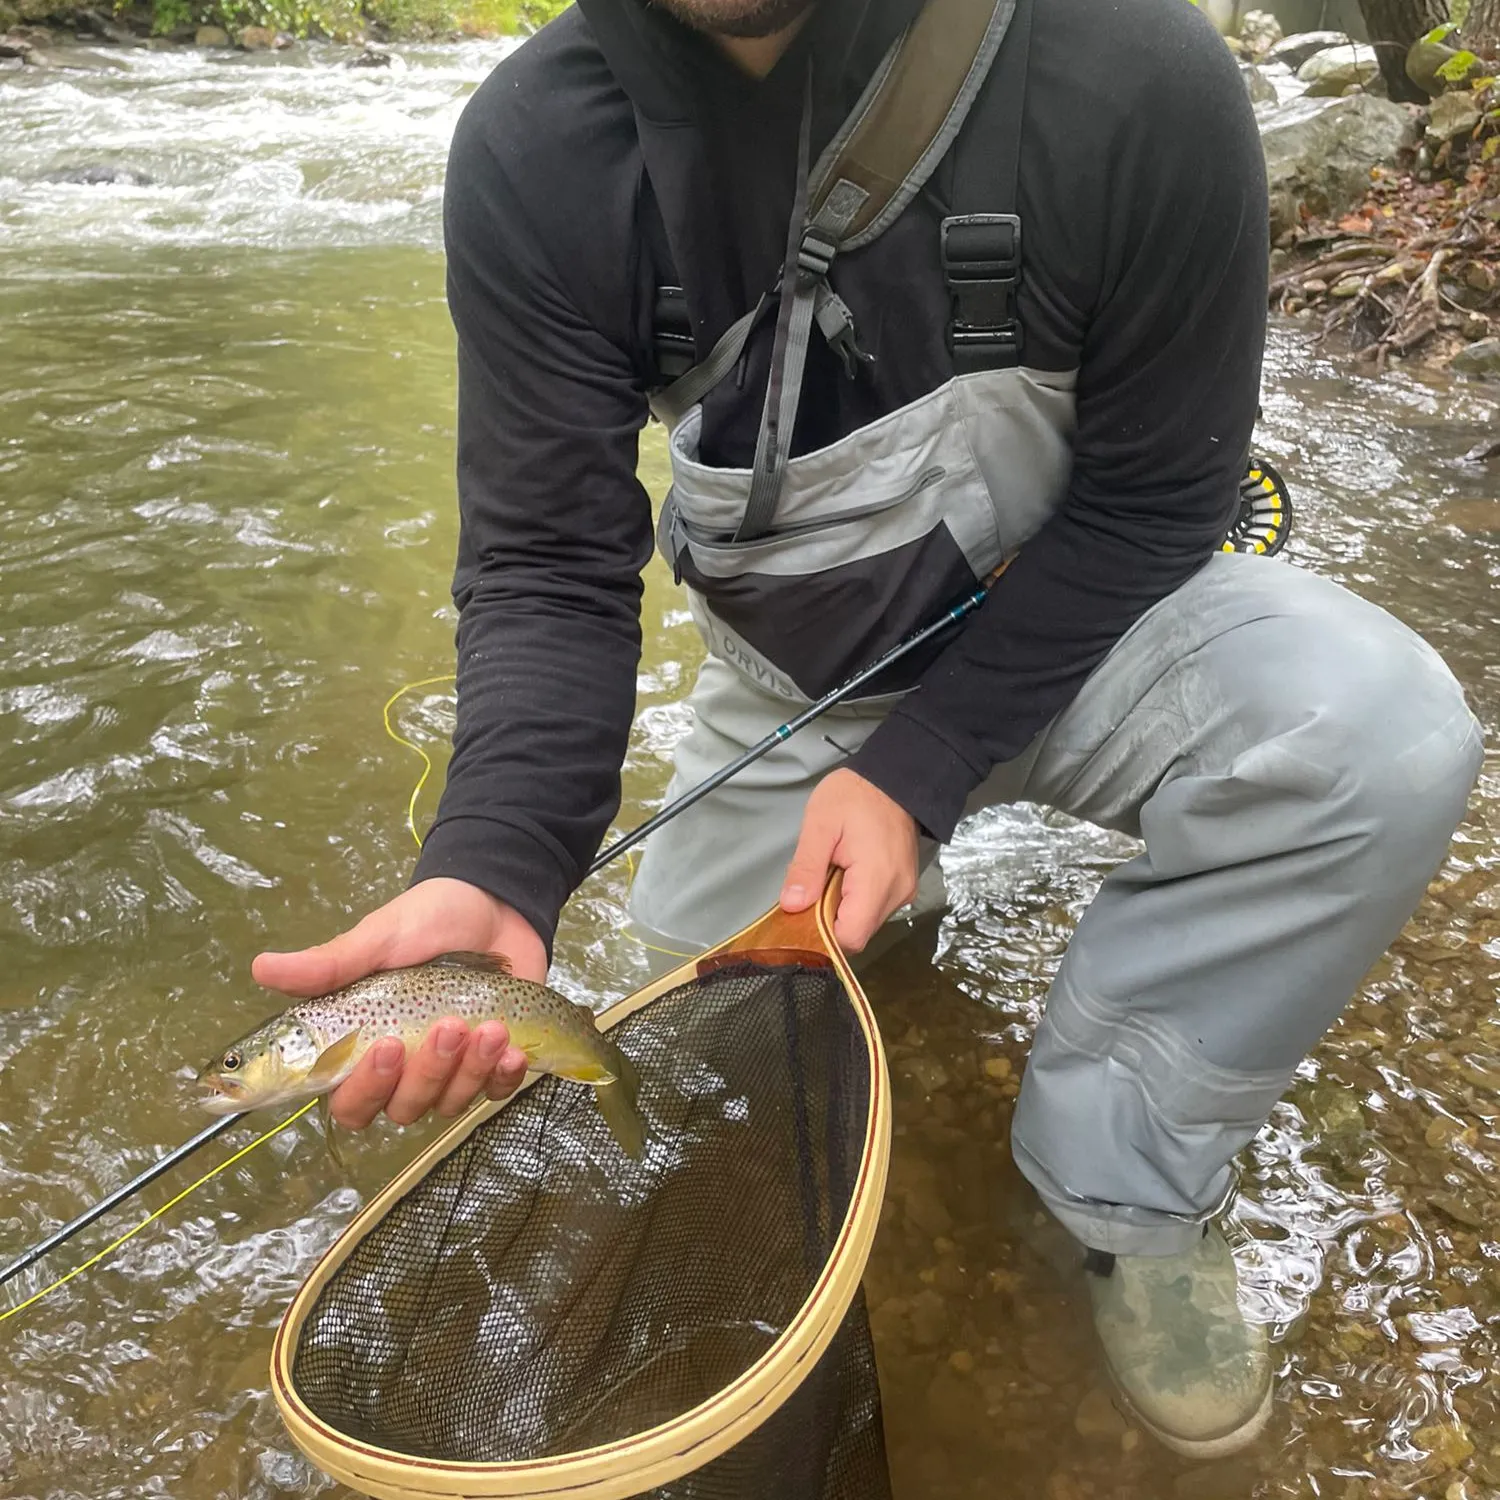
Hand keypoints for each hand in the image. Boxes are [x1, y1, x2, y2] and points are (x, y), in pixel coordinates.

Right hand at [252, 878, 543, 1129]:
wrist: (495, 903)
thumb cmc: (428, 920)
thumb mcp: (379, 938)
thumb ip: (330, 965)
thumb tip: (260, 968)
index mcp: (362, 1044)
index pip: (347, 1100)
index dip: (363, 1089)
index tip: (386, 1046)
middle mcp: (402, 1068)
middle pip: (400, 1108)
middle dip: (426, 1073)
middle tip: (448, 1026)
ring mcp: (448, 1070)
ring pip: (447, 1104)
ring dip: (469, 1071)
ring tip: (490, 1027)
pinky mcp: (491, 1064)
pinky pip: (493, 1093)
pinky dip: (502, 1078)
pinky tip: (512, 1050)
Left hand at [779, 768, 918, 952]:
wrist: (893, 778)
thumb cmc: (855, 795)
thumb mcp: (820, 824)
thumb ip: (806, 867)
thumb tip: (792, 905)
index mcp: (877, 879)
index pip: (851, 936)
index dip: (822, 934)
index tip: (802, 915)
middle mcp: (897, 892)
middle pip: (858, 934)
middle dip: (829, 921)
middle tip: (810, 890)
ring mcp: (903, 891)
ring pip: (865, 923)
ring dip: (842, 910)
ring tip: (829, 877)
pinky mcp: (902, 886)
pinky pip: (874, 909)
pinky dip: (855, 901)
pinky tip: (845, 876)